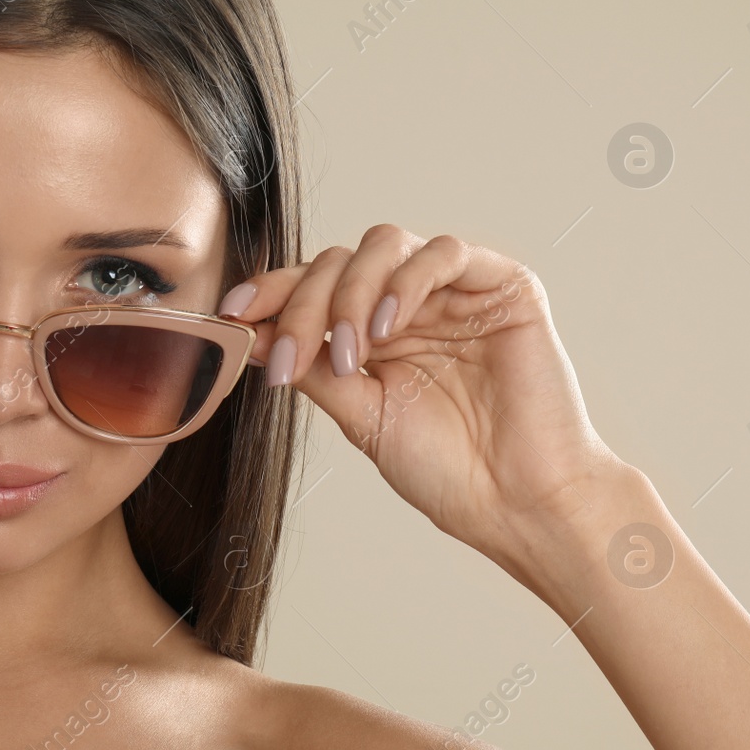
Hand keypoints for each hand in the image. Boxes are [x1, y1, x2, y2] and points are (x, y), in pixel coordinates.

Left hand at [223, 225, 625, 573]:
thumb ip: (310, 365)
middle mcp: (411, 304)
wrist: (518, 504)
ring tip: (350, 351)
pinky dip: (406, 282)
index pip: (313, 287)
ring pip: (384, 245)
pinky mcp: (503, 286)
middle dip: (304, 303)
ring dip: (350, 292)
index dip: (270, 292)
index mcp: (374, 331)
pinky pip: (445, 253)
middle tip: (294, 356)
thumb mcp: (359, 413)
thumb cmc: (448, 470)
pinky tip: (389, 328)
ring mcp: (455, 292)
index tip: (231, 314)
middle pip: (338, 261)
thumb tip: (247, 333)